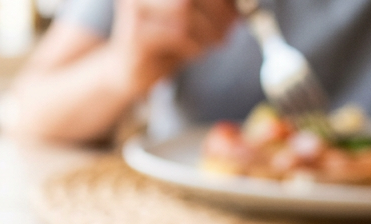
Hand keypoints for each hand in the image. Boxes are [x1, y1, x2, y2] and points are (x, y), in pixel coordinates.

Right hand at [108, 0, 238, 96]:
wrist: (130, 70)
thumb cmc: (165, 38)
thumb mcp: (192, 12)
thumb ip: (210, 4)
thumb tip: (240, 2)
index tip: (238, 8)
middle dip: (218, 9)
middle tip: (233, 24)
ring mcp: (134, 9)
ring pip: (184, 10)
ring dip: (209, 29)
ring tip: (218, 40)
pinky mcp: (135, 37)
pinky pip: (177, 35)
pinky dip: (194, 45)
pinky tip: (197, 51)